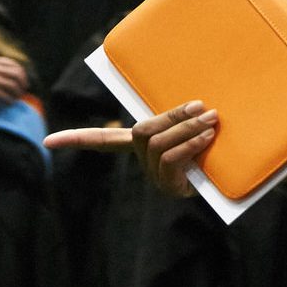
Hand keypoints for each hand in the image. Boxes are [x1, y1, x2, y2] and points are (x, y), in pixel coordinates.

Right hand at [0, 55, 27, 103]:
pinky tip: (8, 103)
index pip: (13, 64)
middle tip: (23, 90)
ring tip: (16, 98)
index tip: (22, 79)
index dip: (20, 72)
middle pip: (17, 73)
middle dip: (23, 82)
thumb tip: (6, 72)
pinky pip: (6, 96)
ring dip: (17, 93)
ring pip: (13, 85)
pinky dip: (9, 100)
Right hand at [45, 101, 218, 198]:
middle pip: (141, 131)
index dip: (77, 140)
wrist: (238, 185)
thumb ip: (189, 117)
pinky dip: (190, 144)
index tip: (48, 142)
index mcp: (144, 149)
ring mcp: (157, 176)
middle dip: (171, 116)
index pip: (104, 142)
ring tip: (212, 120)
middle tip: (200, 107)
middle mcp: (145, 163)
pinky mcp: (171, 187)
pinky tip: (207, 137)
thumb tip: (196, 98)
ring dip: (187, 127)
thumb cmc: (220, 151)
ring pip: (157, 143)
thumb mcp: (200, 131)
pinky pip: (171, 158)